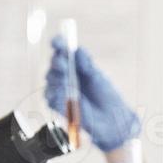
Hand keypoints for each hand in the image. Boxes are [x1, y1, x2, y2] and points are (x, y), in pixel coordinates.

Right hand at [45, 36, 140, 150]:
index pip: (63, 51)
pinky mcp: (60, 106)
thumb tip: (78, 50)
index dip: (58, 45)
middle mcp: (67, 76)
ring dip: (55, 78)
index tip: (57, 42)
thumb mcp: (99, 77)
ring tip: (65, 81)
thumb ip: (88, 65)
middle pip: (54, 65)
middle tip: (63, 65)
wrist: (112, 120)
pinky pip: (50, 98)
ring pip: (50, 80)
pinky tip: (62, 93)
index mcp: (77, 66)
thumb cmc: (108, 97)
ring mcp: (63, 91)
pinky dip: (54, 94)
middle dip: (56, 63)